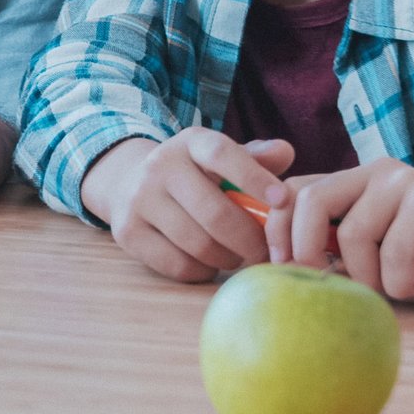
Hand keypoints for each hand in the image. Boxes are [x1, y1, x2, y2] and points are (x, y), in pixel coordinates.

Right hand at [78, 130, 295, 282]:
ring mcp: (139, 199)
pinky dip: (202, 271)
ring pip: (198, 244)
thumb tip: (286, 152)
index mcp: (190, 142)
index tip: (282, 201)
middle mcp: (160, 166)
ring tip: (236, 255)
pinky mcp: (127, 232)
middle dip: (249, 240)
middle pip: (215, 213)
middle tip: (265, 252)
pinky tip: (208, 263)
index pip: (222, 154)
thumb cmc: (194, 175)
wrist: (128, 183)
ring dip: (228, 258)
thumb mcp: (220, 158)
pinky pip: (178, 265)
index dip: (254, 178)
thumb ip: (255, 157)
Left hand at [267, 158, 413, 298]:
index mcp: (354, 181)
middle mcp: (377, 171)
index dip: (278, 231)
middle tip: (332, 287)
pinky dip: (400, 280)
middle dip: (308, 253)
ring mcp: (407, 182)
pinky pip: (395, 249)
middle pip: (311, 202)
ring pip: (354, 235)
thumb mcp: (374, 255)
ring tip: (395, 287)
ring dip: (370, 278)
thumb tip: (281, 264)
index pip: (292, 192)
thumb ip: (335, 248)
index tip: (282, 270)